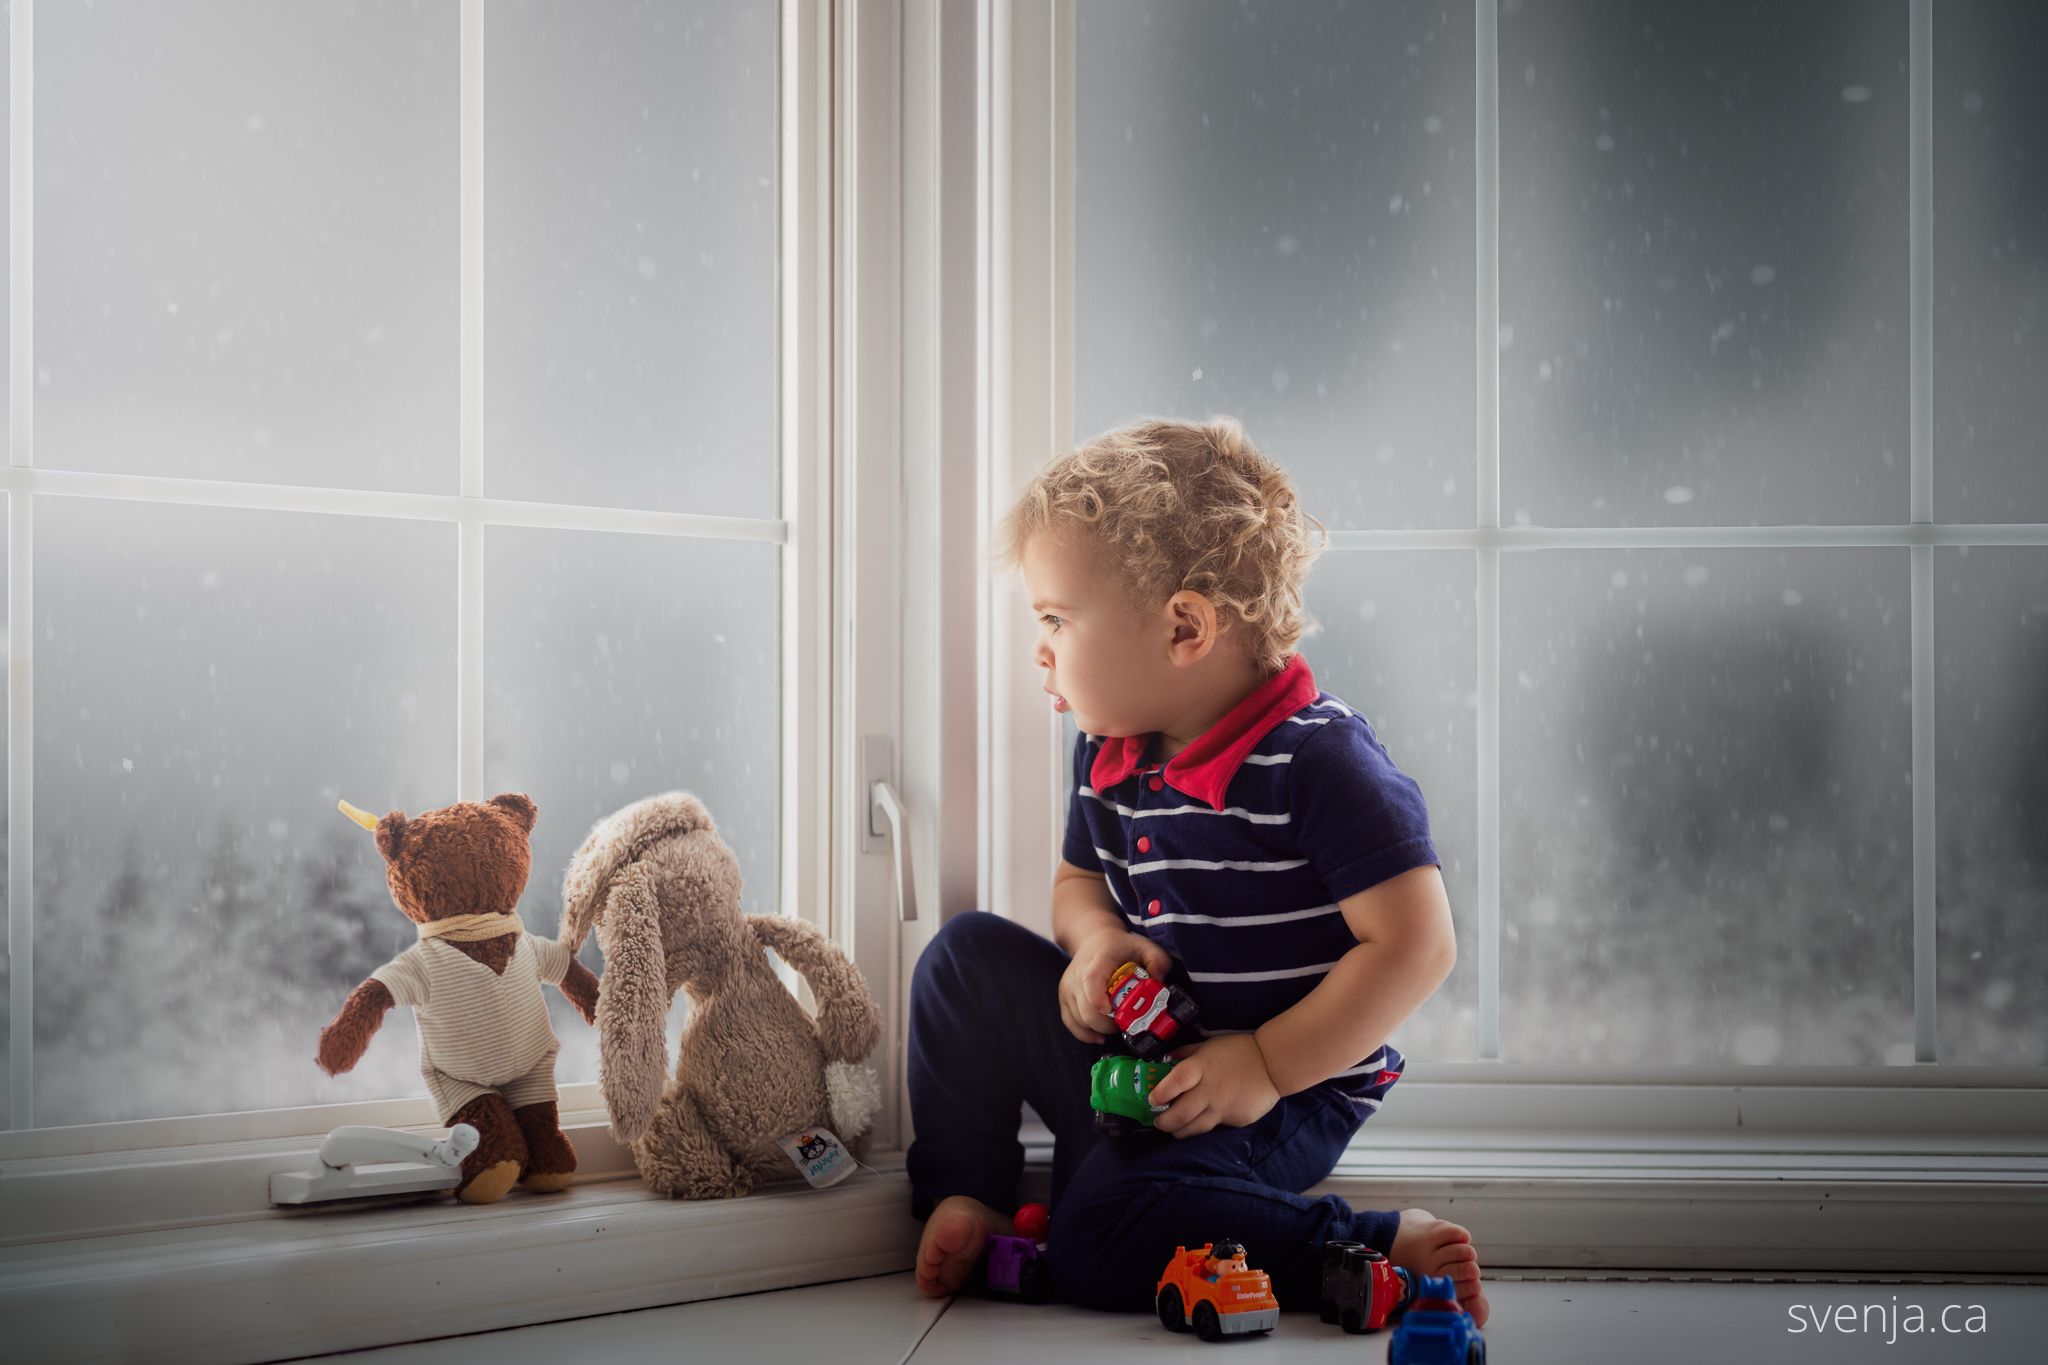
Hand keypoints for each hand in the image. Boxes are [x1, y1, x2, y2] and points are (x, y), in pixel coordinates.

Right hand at [1057, 923, 1175, 1044]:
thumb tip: (1159, 982)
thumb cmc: (1121, 946)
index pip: (1092, 982)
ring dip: (1100, 1029)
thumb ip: (1158, 961)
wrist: (1094, 938)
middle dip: (1109, 1024)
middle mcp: (1077, 975)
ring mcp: (1068, 987)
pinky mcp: (1064, 997)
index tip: (1113, 1011)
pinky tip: (1099, 1035)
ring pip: (1079, 1020)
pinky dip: (1085, 1033)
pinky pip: (1070, 1023)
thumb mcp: (1145, 946)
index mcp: (1098, 961)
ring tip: (1116, 1022)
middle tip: (1126, 1021)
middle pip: (1087, 1010)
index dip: (1100, 1001)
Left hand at [1148, 1034, 1279, 1138]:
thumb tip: (1165, 1060)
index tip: (1151, 1099)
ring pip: (1195, 1128)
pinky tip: (1201, 1122)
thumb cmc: (1238, 1051)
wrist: (1272, 1065)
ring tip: (1174, 1129)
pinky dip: (1205, 1126)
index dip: (1160, 1092)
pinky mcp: (1236, 1120)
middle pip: (1181, 1114)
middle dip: (1164, 1122)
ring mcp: (1224, 1108)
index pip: (1176, 1082)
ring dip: (1180, 1131)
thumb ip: (1186, 1053)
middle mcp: (1210, 1090)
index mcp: (1201, 1067)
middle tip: (1158, 1121)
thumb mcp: (1209, 1045)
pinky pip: (1216, 1127)